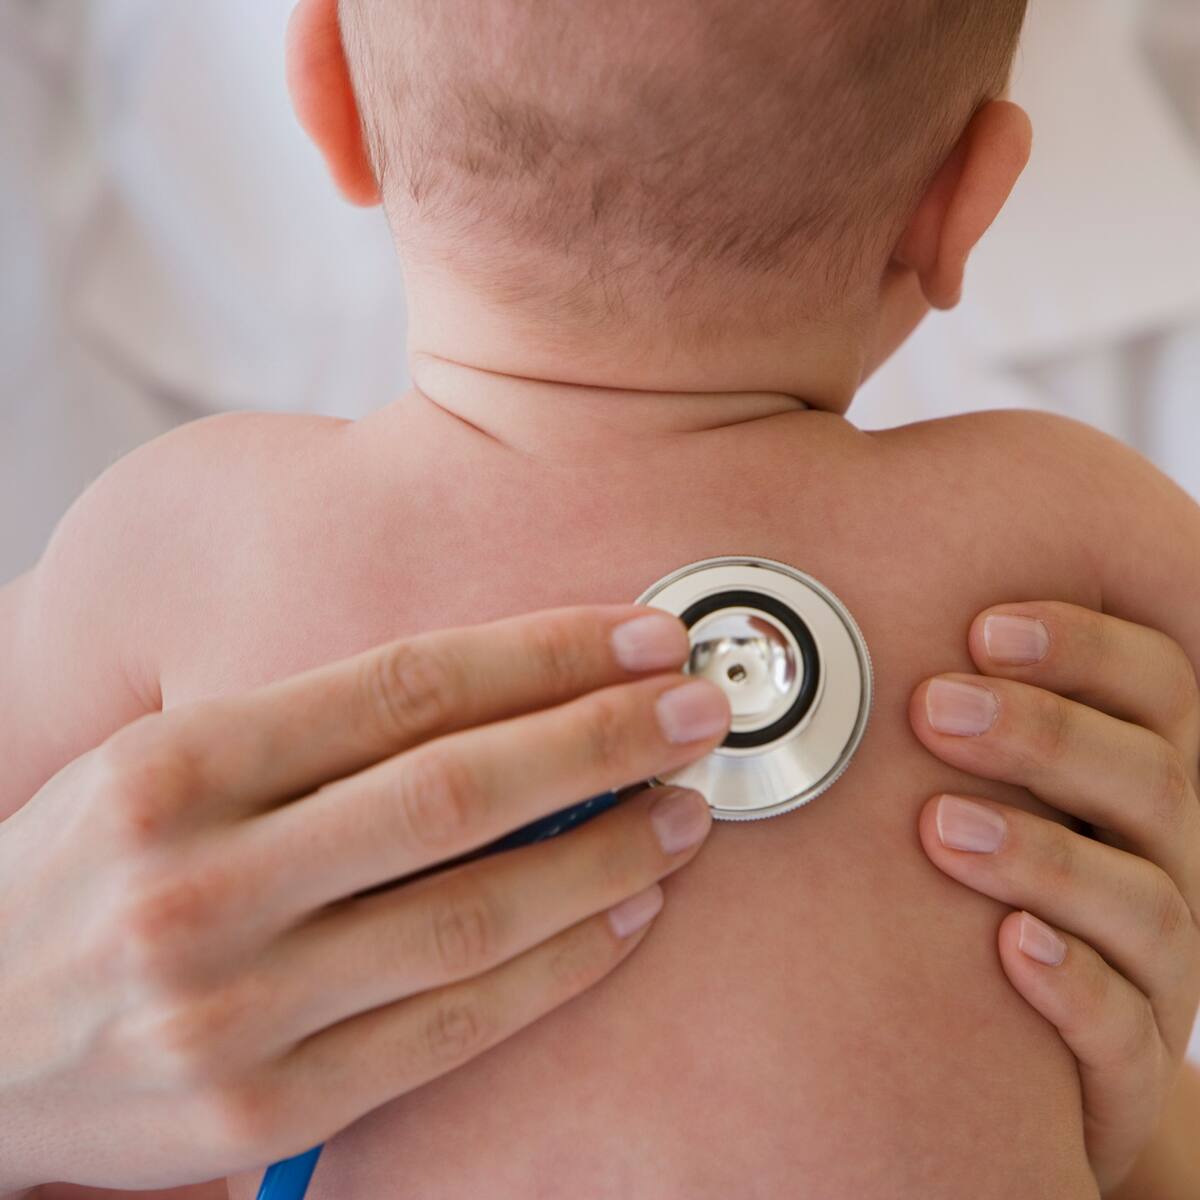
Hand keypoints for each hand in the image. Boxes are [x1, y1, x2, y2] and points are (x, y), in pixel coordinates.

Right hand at [0, 606, 729, 1193]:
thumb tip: (495, 685)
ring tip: (685, 810)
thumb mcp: (160, 765)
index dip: (542, 652)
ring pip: (471, 915)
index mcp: (175, 766)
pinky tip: (629, 916)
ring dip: (605, 854)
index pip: (402, 686)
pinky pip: (452, 1028)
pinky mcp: (264, 1108)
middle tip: (698, 707)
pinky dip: (559, 967)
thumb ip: (308, 729)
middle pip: (454, 792)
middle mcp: (200, 882)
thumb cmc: (85, 873)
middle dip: (600, 739)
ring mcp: (232, 1007)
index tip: (640, 633)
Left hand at [909, 602, 1199, 1195]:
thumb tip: (846, 641)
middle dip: (1045, 735)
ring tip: (939, 825)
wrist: (1022, 1056)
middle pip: (1153, 780)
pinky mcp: (1127, 1063)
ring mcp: (1156, 968)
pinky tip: (1010, 944)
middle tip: (934, 707)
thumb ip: (948, 723)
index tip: (982, 628)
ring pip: (1146, 902)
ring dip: (1043, 854)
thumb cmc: (975, 891)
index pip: (1159, 690)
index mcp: (1135, 782)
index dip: (1087, 649)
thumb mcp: (978, 792)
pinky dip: (1074, 982)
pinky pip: (1124, 1027)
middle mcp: (1162, 864)